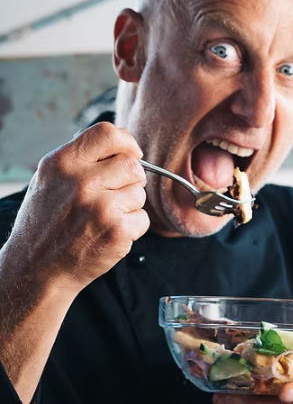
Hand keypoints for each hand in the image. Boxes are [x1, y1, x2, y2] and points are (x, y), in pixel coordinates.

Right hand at [7, 122, 148, 294]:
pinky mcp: (116, 231)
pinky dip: (132, 228)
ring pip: (140, 193)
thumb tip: (122, 140)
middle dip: (130, 180)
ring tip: (104, 219)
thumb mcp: (49, 180)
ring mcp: (101, 207)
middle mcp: (81, 182)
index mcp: (63, 163)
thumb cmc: (45, 224)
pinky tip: (109, 234)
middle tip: (113, 197)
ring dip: (129, 206)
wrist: (37, 269)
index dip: (126, 142)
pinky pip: (143, 218)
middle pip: (132, 165)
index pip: (108, 133)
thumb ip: (81, 158)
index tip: (131, 153)